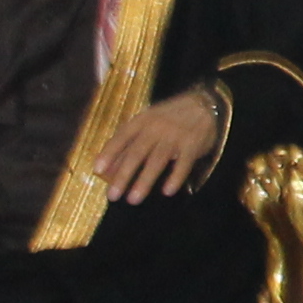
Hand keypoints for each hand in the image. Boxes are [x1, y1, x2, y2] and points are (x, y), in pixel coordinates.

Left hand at [92, 89, 224, 201]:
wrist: (205, 103)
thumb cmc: (169, 117)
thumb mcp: (148, 123)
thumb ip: (129, 144)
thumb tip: (108, 169)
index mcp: (143, 120)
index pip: (122, 137)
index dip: (109, 153)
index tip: (97, 170)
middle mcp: (157, 127)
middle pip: (137, 153)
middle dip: (123, 175)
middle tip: (112, 195)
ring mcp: (176, 135)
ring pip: (157, 160)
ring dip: (144, 181)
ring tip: (133, 199)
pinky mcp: (193, 144)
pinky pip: (183, 163)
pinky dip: (175, 177)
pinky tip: (167, 191)